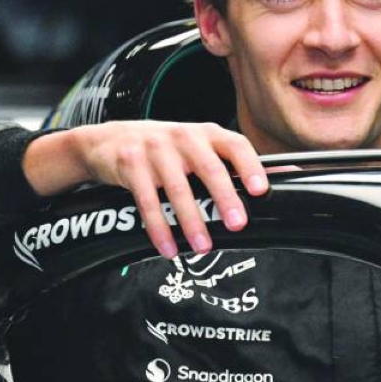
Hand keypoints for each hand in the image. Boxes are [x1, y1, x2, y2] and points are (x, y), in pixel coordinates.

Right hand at [25, 121, 268, 258]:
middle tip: (237, 224)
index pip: (234, 145)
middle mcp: (183, 137)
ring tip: (203, 247)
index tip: (260, 189)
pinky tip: (169, 248)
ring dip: (191, 222)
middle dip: (225, 198)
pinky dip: (159, 229)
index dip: (250, 166)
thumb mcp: (193, 146)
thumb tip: (273, 181)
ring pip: (178, 190)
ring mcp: (155, 149)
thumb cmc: (162, 148)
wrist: (107, 140)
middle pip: (209, 168)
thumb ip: (226, 161)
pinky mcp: (131, 165)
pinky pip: (148, 202)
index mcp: (205, 133)